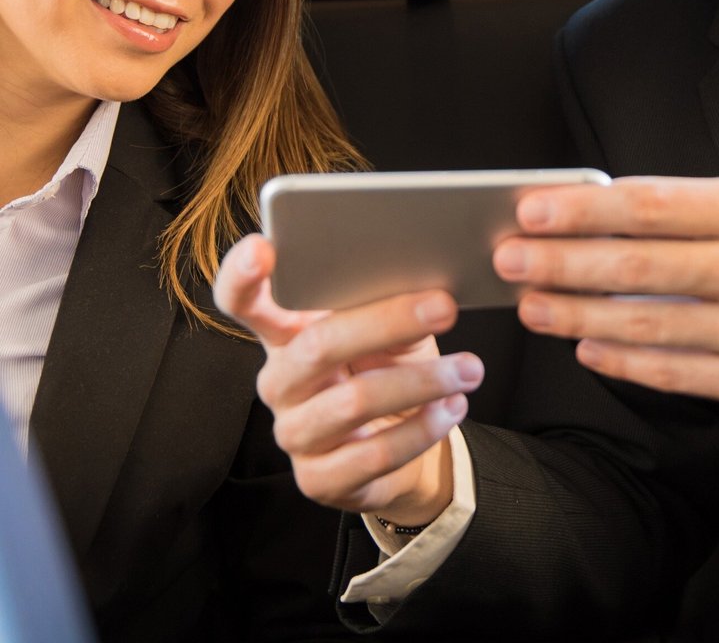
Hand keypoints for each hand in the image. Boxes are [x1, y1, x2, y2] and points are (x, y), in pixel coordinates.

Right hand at [214, 234, 483, 523]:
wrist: (403, 441)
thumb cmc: (388, 365)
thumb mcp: (390, 328)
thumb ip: (388, 302)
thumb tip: (425, 286)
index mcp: (285, 332)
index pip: (243, 300)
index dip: (242, 274)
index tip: (262, 247)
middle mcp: (279, 381)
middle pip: (317, 345)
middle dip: (387, 321)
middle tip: (445, 306)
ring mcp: (295, 433)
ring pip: (354, 401)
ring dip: (423, 381)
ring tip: (469, 368)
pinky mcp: (319, 479)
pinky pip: (375, 455)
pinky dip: (423, 428)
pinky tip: (452, 407)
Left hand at [493, 177, 718, 414]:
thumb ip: (692, 210)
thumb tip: (598, 215)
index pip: (651, 205)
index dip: (583, 209)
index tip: (531, 209)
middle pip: (639, 266)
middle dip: (562, 262)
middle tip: (509, 258)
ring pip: (649, 325)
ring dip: (576, 314)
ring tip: (531, 303)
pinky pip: (679, 373)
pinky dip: (625, 361)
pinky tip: (586, 345)